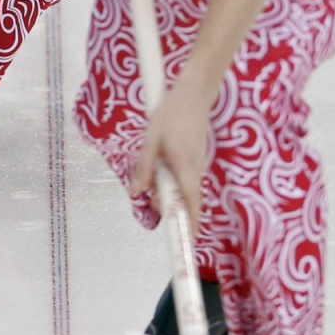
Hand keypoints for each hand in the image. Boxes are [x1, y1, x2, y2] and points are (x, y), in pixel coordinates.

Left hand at [128, 76, 218, 225]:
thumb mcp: (150, 141)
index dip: (190, 223)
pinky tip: (164, 166)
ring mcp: (199, 165)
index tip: (188, 240)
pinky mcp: (198, 159)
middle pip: (187, 200)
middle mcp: (196, 170)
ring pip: (186, 189)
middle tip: (152, 197)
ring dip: (171, 192)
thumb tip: (136, 192)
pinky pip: (187, 179)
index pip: (190, 203)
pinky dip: (176, 181)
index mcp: (185, 168)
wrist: (194, 94)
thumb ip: (143, 169)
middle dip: (170, 206)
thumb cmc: (171, 114)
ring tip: (154, 177)